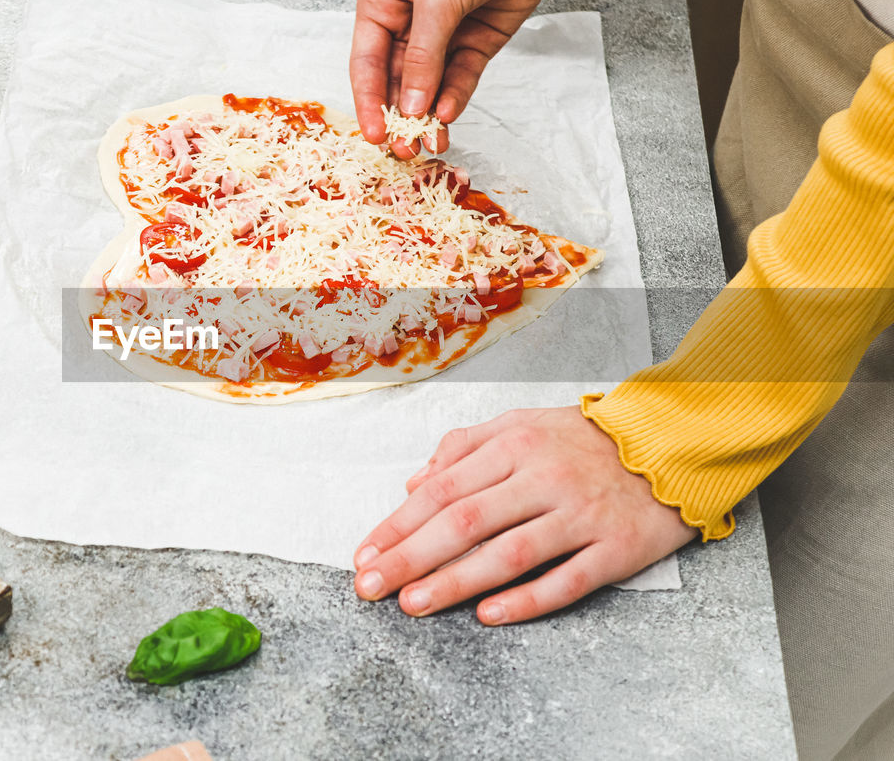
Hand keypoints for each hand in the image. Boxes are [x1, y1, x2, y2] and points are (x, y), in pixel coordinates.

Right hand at [350, 0, 582, 157]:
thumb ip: (423, 57)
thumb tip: (409, 106)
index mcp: (381, 2)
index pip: (366, 62)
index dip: (369, 101)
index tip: (374, 135)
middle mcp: (406, 22)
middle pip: (394, 81)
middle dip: (398, 116)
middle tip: (403, 149)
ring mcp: (441, 36)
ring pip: (426, 87)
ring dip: (426, 116)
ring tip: (428, 144)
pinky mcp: (473, 44)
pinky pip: (458, 80)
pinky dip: (453, 100)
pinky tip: (448, 116)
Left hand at [353, 407, 696, 623]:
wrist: (675, 443)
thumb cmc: (585, 439)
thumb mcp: (521, 424)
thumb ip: (463, 448)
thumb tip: (412, 484)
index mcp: (515, 445)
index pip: (443, 489)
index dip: (399, 525)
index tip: (365, 555)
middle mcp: (544, 478)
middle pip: (465, 522)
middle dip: (410, 557)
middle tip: (370, 587)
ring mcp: (581, 514)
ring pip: (508, 554)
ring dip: (456, 581)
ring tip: (413, 604)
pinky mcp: (617, 549)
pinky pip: (567, 581)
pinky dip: (526, 600)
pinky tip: (489, 616)